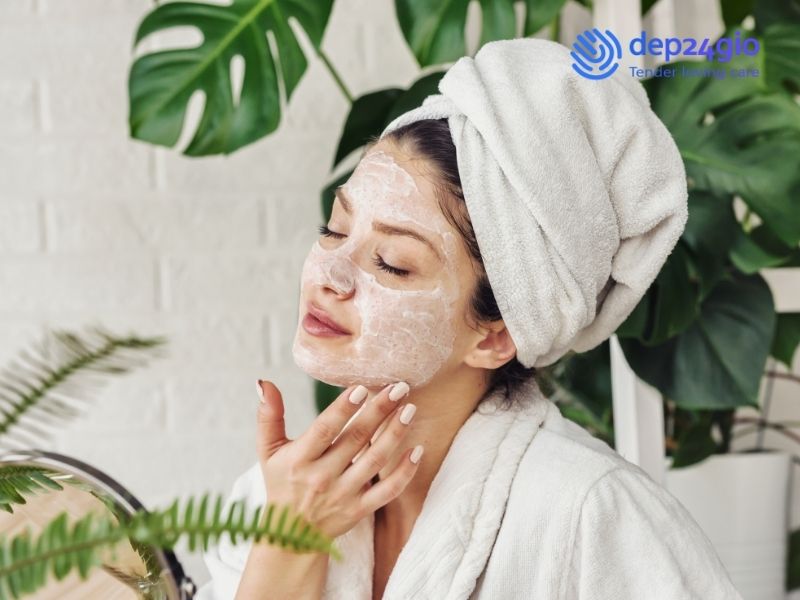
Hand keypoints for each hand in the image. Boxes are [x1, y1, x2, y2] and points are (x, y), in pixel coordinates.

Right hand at [255, 379, 422, 539]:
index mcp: (299, 460)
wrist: (290, 536)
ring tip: (410, 410)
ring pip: (375, 462)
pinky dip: (405, 472)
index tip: (361, 388)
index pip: (324, 430)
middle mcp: (322, 477)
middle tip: (399, 387)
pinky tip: (418, 450)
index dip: (343, 409)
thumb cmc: (281, 483)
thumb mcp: (268, 451)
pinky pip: (388, 491)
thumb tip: (265, 382)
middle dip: (379, 411)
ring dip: (395, 434)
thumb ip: (269, 416)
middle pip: (356, 440)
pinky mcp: (360, 510)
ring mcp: (343, 495)